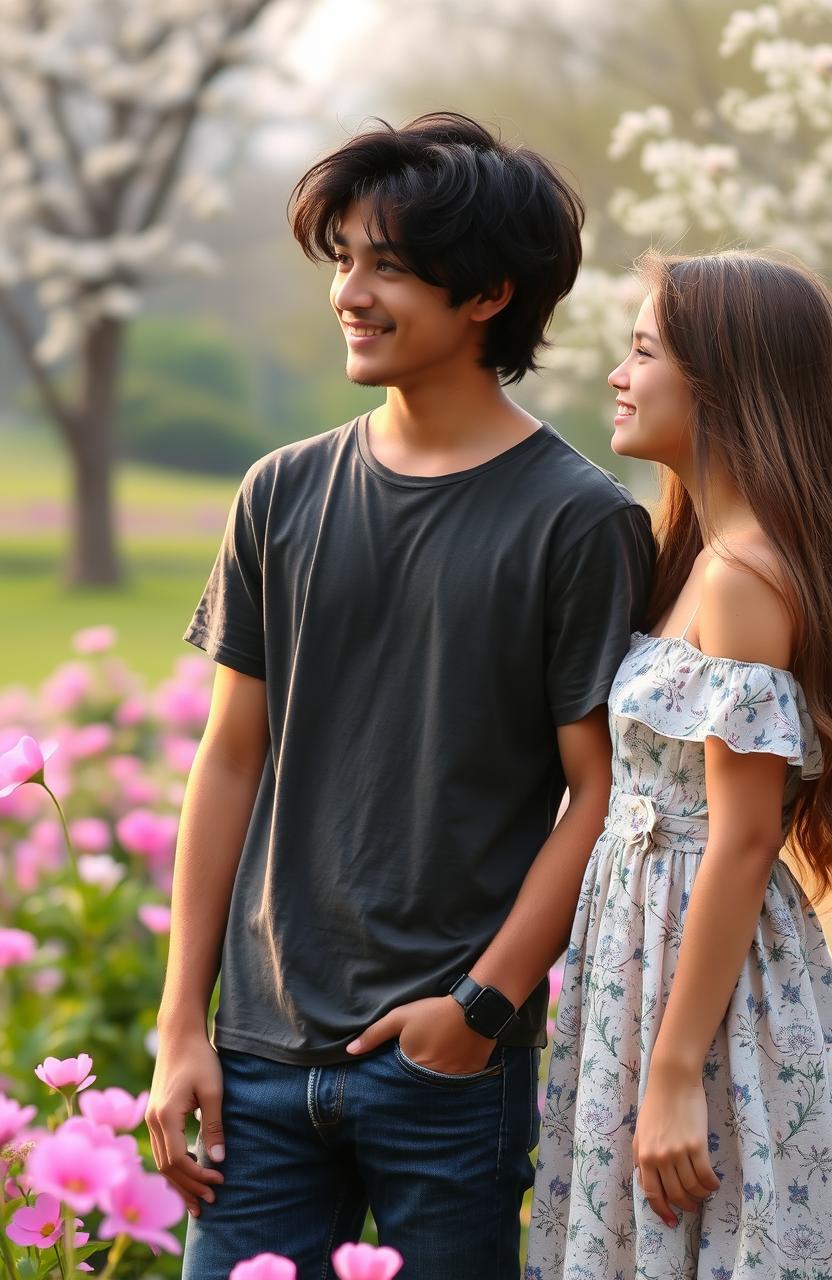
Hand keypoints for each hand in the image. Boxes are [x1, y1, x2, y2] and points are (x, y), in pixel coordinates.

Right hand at [145, 1030, 225, 1216]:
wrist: (179, 1034)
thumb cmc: (199, 1058)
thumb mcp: (213, 1090)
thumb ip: (214, 1125)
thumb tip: (219, 1160)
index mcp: (165, 1115)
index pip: (178, 1160)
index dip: (198, 1176)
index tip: (219, 1180)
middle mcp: (152, 1121)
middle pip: (166, 1167)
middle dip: (188, 1187)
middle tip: (210, 1201)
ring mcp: (150, 1119)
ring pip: (161, 1162)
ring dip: (179, 1182)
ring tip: (198, 1199)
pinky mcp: (155, 1116)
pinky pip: (162, 1150)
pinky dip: (174, 1167)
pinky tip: (189, 1175)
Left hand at [347, 996, 494, 1073]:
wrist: (473, 1009)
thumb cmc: (433, 1012)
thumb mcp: (400, 1017)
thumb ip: (374, 1034)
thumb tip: (350, 1051)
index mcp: (411, 1066)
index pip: (398, 1080)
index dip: (399, 1072)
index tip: (404, 1059)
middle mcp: (430, 1079)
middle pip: (417, 1084)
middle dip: (415, 1077)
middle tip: (423, 1057)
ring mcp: (451, 1081)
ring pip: (437, 1087)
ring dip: (434, 1078)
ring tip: (439, 1059)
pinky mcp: (469, 1078)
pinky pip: (456, 1084)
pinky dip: (452, 1077)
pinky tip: (454, 1061)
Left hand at [632, 1065, 719, 1226]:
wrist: (672, 1081)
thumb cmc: (656, 1105)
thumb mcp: (640, 1132)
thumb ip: (640, 1158)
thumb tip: (645, 1182)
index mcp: (643, 1155)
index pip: (652, 1193)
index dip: (662, 1211)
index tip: (671, 1221)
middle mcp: (660, 1157)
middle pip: (676, 1194)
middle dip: (686, 1205)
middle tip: (692, 1205)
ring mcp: (679, 1152)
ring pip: (693, 1188)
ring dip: (700, 1195)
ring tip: (703, 1192)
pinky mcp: (697, 1145)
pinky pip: (706, 1176)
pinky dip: (711, 1185)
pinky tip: (713, 1183)